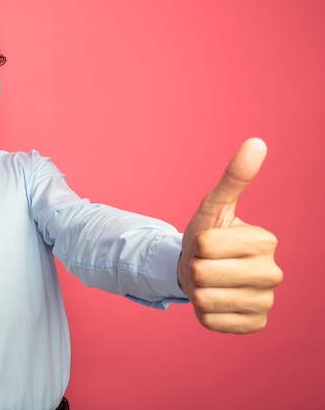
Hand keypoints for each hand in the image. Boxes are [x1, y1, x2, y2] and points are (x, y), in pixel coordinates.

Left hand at [178, 138, 282, 333]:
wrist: (201, 271)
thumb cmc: (207, 235)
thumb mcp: (214, 206)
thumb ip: (234, 177)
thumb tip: (256, 143)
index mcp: (266, 241)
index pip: (206, 245)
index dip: (196, 244)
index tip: (207, 243)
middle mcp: (273, 274)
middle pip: (203, 273)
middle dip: (194, 268)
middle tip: (205, 264)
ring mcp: (265, 303)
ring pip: (204, 299)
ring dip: (196, 290)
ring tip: (208, 282)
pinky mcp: (253, 325)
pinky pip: (210, 322)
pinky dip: (203, 313)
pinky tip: (215, 302)